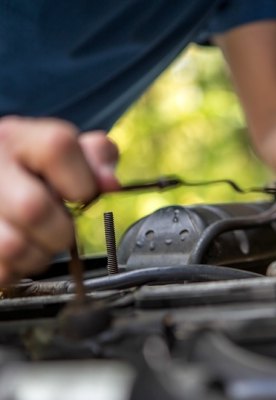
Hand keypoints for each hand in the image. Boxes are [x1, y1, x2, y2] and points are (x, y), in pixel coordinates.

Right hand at [0, 116, 119, 282]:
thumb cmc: (34, 171)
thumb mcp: (68, 153)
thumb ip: (97, 157)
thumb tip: (110, 183)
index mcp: (16, 138)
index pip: (58, 147)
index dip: (82, 181)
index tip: (83, 196)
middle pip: (33, 207)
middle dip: (61, 230)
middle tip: (61, 228)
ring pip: (13, 246)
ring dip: (37, 255)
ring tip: (38, 243)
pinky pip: (1, 270)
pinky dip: (16, 270)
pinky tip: (17, 254)